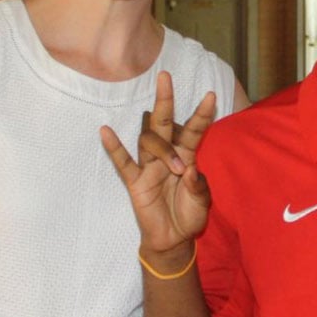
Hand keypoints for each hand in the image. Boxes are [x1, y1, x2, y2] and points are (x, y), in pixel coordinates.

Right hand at [100, 72, 217, 255]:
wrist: (173, 239)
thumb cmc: (189, 214)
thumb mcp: (202, 203)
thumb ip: (199, 186)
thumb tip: (190, 170)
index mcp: (188, 156)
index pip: (194, 131)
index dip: (202, 114)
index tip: (212, 94)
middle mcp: (167, 156)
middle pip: (165, 123)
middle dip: (166, 100)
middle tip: (165, 76)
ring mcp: (149, 167)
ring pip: (149, 142)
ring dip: (164, 150)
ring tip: (178, 168)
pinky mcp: (135, 182)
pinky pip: (122, 162)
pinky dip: (114, 148)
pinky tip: (105, 131)